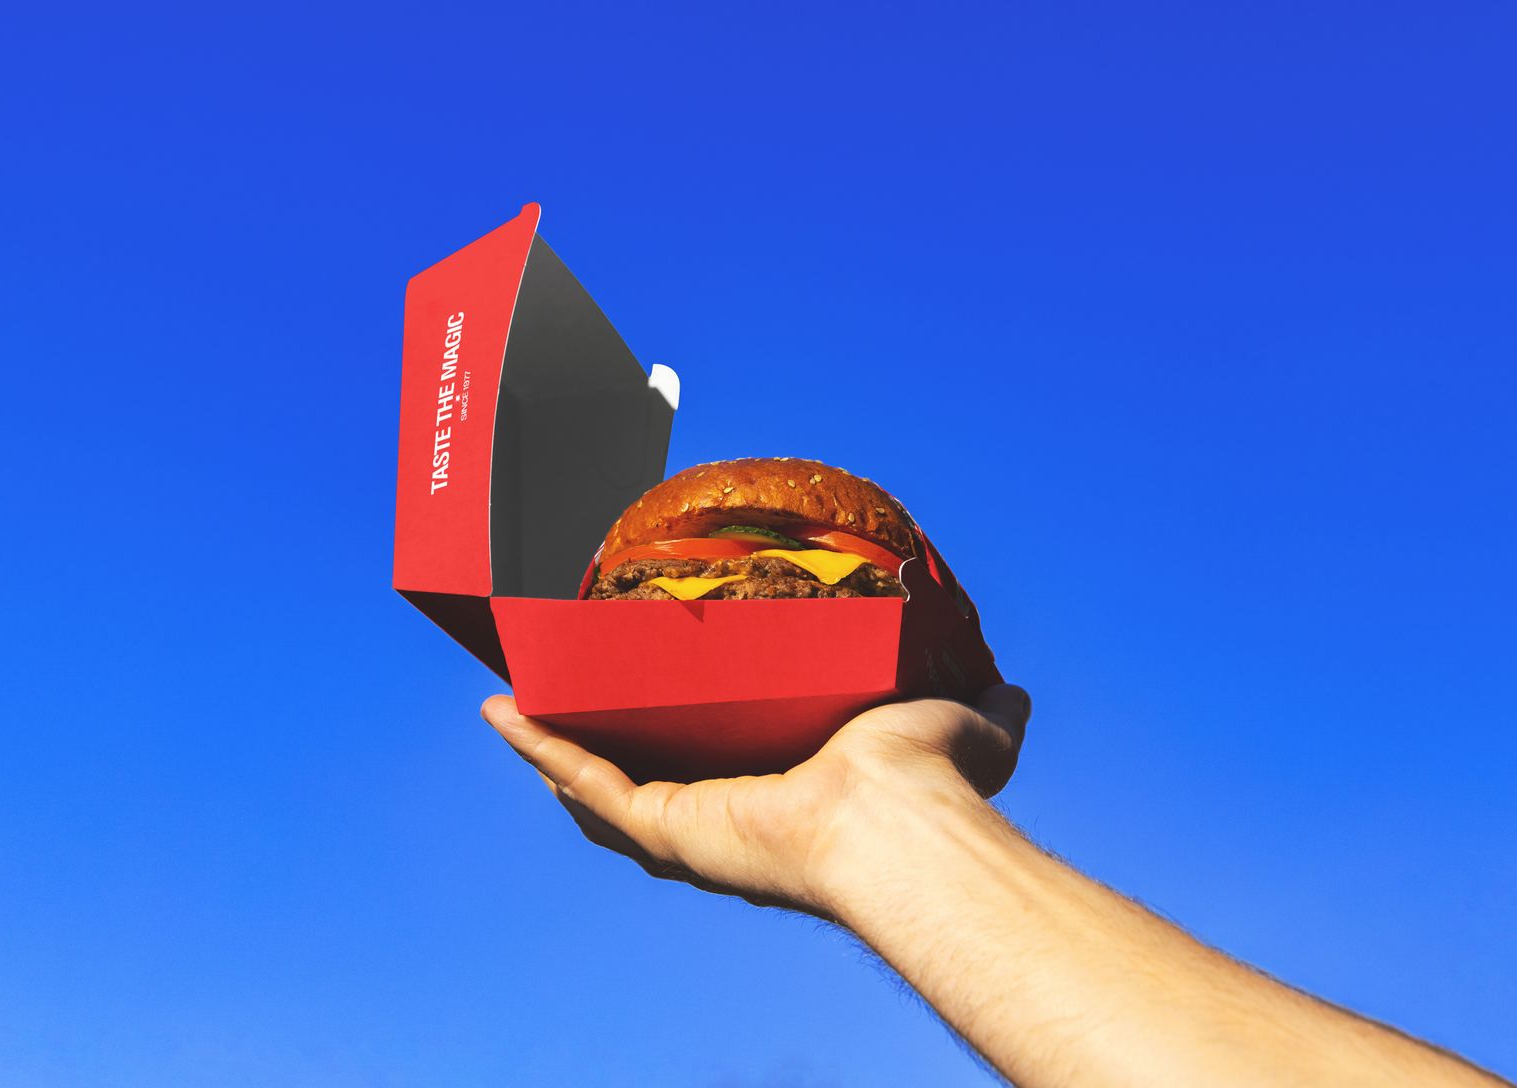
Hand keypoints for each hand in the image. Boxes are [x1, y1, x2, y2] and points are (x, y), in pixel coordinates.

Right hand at [480, 684, 1031, 918]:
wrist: (903, 824)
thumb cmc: (934, 785)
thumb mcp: (965, 727)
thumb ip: (988, 709)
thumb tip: (1015, 690)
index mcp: (782, 800)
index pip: (716, 768)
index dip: (679, 732)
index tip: (654, 690)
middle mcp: (727, 821)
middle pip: (644, 776)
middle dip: (598, 738)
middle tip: (565, 688)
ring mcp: (689, 829)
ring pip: (598, 783)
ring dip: (551, 741)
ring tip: (514, 696)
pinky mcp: (664, 827)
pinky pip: (587, 781)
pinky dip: (540, 744)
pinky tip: (502, 707)